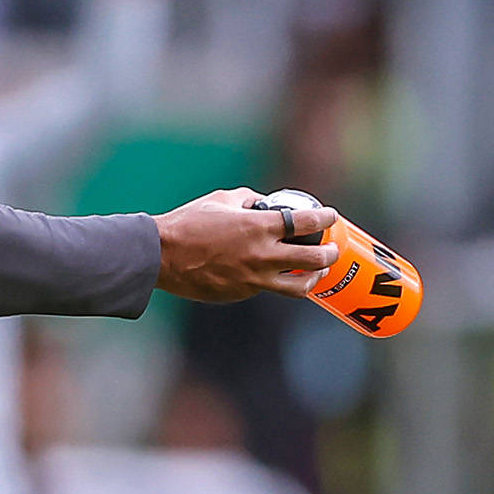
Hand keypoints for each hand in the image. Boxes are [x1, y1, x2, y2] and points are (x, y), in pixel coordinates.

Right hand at [153, 189, 337, 302]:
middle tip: (332, 249)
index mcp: (259, 227)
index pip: (306, 223)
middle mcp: (262, 255)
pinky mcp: (243, 293)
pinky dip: (275, 280)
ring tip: (318, 272)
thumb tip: (264, 203)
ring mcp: (254, 278)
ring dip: (314, 278)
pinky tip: (273, 274)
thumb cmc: (188, 224)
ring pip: (299, 286)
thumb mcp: (220, 200)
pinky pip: (268, 288)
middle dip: (330, 254)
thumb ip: (248, 201)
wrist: (161, 256)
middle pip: (315, 260)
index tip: (331, 217)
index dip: (325, 219)